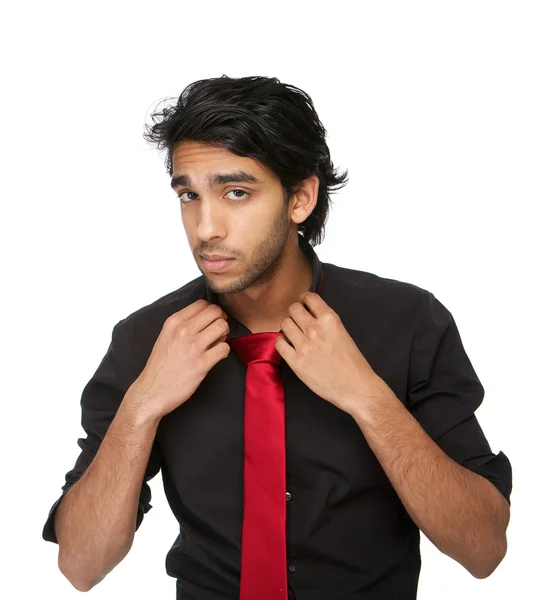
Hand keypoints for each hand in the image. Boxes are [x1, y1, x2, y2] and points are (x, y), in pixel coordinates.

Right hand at [127, 299, 230, 420]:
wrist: (151, 392)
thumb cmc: (160, 366)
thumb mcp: (166, 337)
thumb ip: (183, 325)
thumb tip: (207, 318)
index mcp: (173, 322)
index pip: (202, 303)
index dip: (211, 311)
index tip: (211, 322)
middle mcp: (183, 331)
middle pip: (215, 312)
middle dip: (221, 320)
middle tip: (217, 332)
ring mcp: (193, 347)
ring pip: (222, 327)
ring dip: (224, 335)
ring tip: (216, 344)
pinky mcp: (202, 363)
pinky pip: (224, 348)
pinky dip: (224, 351)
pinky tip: (216, 357)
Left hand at [275, 291, 385, 414]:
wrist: (355, 387)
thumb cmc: (353, 362)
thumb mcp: (342, 332)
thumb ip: (325, 322)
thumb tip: (310, 314)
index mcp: (329, 320)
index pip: (309, 297)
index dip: (304, 299)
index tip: (303, 304)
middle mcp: (315, 329)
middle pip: (293, 308)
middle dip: (295, 312)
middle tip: (298, 321)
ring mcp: (304, 346)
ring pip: (284, 323)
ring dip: (288, 327)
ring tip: (294, 334)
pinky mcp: (296, 362)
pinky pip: (279, 343)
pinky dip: (282, 342)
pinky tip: (289, 346)